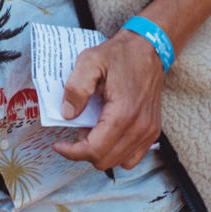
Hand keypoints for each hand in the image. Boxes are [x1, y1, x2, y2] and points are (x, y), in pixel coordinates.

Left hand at [52, 29, 163, 169]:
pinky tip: (106, 132)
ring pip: (119, 162)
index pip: (95, 150)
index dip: (72, 152)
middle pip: (105, 161)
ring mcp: (149, 131)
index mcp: (123, 113)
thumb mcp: (89, 62)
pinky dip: (116, 151)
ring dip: (100, 151)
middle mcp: (140, 127)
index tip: (58, 145)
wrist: (149, 49)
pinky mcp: (152, 131)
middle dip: (84, 151)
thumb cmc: (119, 55)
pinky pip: (132, 156)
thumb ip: (75, 89)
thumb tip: (67, 115)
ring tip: (91, 129)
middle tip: (77, 129)